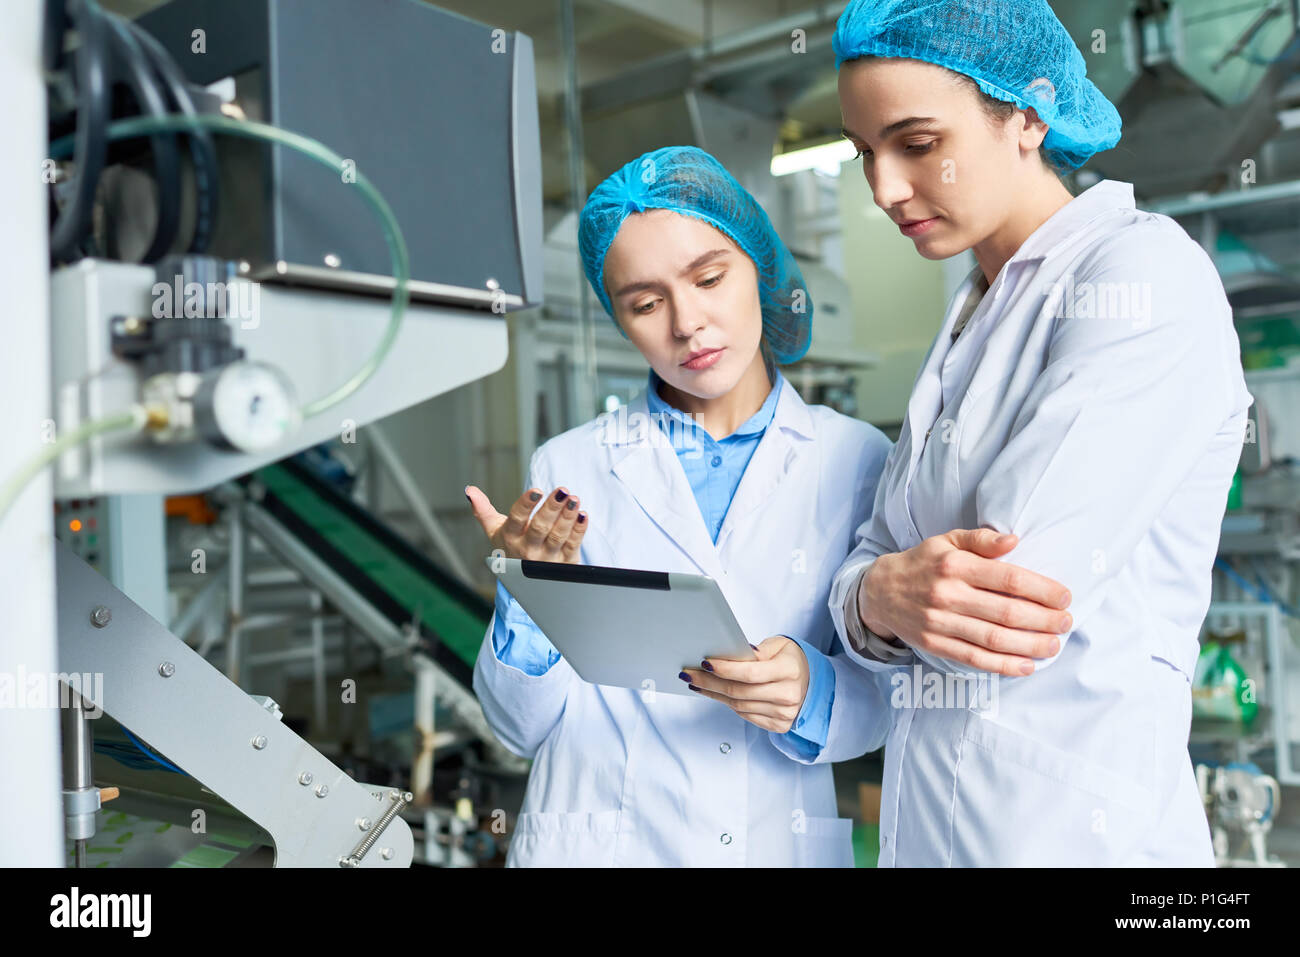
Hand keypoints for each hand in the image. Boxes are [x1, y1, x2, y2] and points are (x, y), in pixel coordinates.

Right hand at [465, 484, 587, 562]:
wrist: (526, 581)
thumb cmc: (511, 548)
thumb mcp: (495, 531)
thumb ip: (483, 510)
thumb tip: (469, 490)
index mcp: (511, 537)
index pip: (517, 519)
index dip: (526, 505)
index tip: (536, 490)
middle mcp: (528, 550)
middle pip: (540, 528)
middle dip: (551, 508)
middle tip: (562, 490)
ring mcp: (548, 558)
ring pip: (558, 536)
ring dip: (567, 517)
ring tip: (574, 499)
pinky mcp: (565, 563)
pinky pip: (573, 545)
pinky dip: (579, 530)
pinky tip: (583, 514)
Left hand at [679, 636, 808, 732]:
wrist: (812, 683)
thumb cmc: (791, 661)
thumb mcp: (779, 645)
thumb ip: (757, 651)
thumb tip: (731, 654)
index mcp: (790, 671)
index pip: (751, 673)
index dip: (725, 669)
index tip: (704, 662)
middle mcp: (788, 695)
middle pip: (740, 691)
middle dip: (710, 682)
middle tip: (689, 674)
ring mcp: (784, 714)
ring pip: (738, 705)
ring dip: (713, 694)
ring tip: (696, 682)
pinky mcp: (778, 725)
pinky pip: (745, 714)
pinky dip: (727, 703)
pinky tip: (714, 693)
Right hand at [860, 528, 1071, 675]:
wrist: (880, 591)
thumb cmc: (923, 563)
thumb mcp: (947, 540)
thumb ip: (981, 539)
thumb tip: (1014, 540)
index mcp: (955, 565)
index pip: (1008, 578)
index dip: (1042, 590)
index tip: (1064, 597)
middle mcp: (947, 594)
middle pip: (1006, 612)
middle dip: (1044, 620)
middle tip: (1066, 623)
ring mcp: (940, 622)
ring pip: (993, 639)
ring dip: (1029, 645)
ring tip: (1053, 645)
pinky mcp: (935, 644)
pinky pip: (974, 658)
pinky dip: (1003, 665)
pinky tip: (1026, 666)